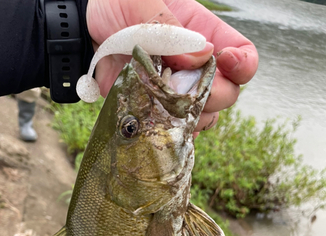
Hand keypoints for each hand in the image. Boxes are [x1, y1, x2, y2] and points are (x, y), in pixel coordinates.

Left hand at [87, 0, 257, 133]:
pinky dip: (172, 131)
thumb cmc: (114, 7)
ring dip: (190, 116)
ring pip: (206, 116)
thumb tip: (203, 57)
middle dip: (211, 95)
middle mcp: (196, 67)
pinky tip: (156, 118)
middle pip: (228, 93)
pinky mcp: (159, 111)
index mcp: (201, 34)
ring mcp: (178, 92)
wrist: (84, 34)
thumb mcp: (140, 4)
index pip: (242, 54)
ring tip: (162, 100)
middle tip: (180, 86)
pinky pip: (178, 131)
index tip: (225, 62)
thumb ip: (170, 29)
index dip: (243, 64)